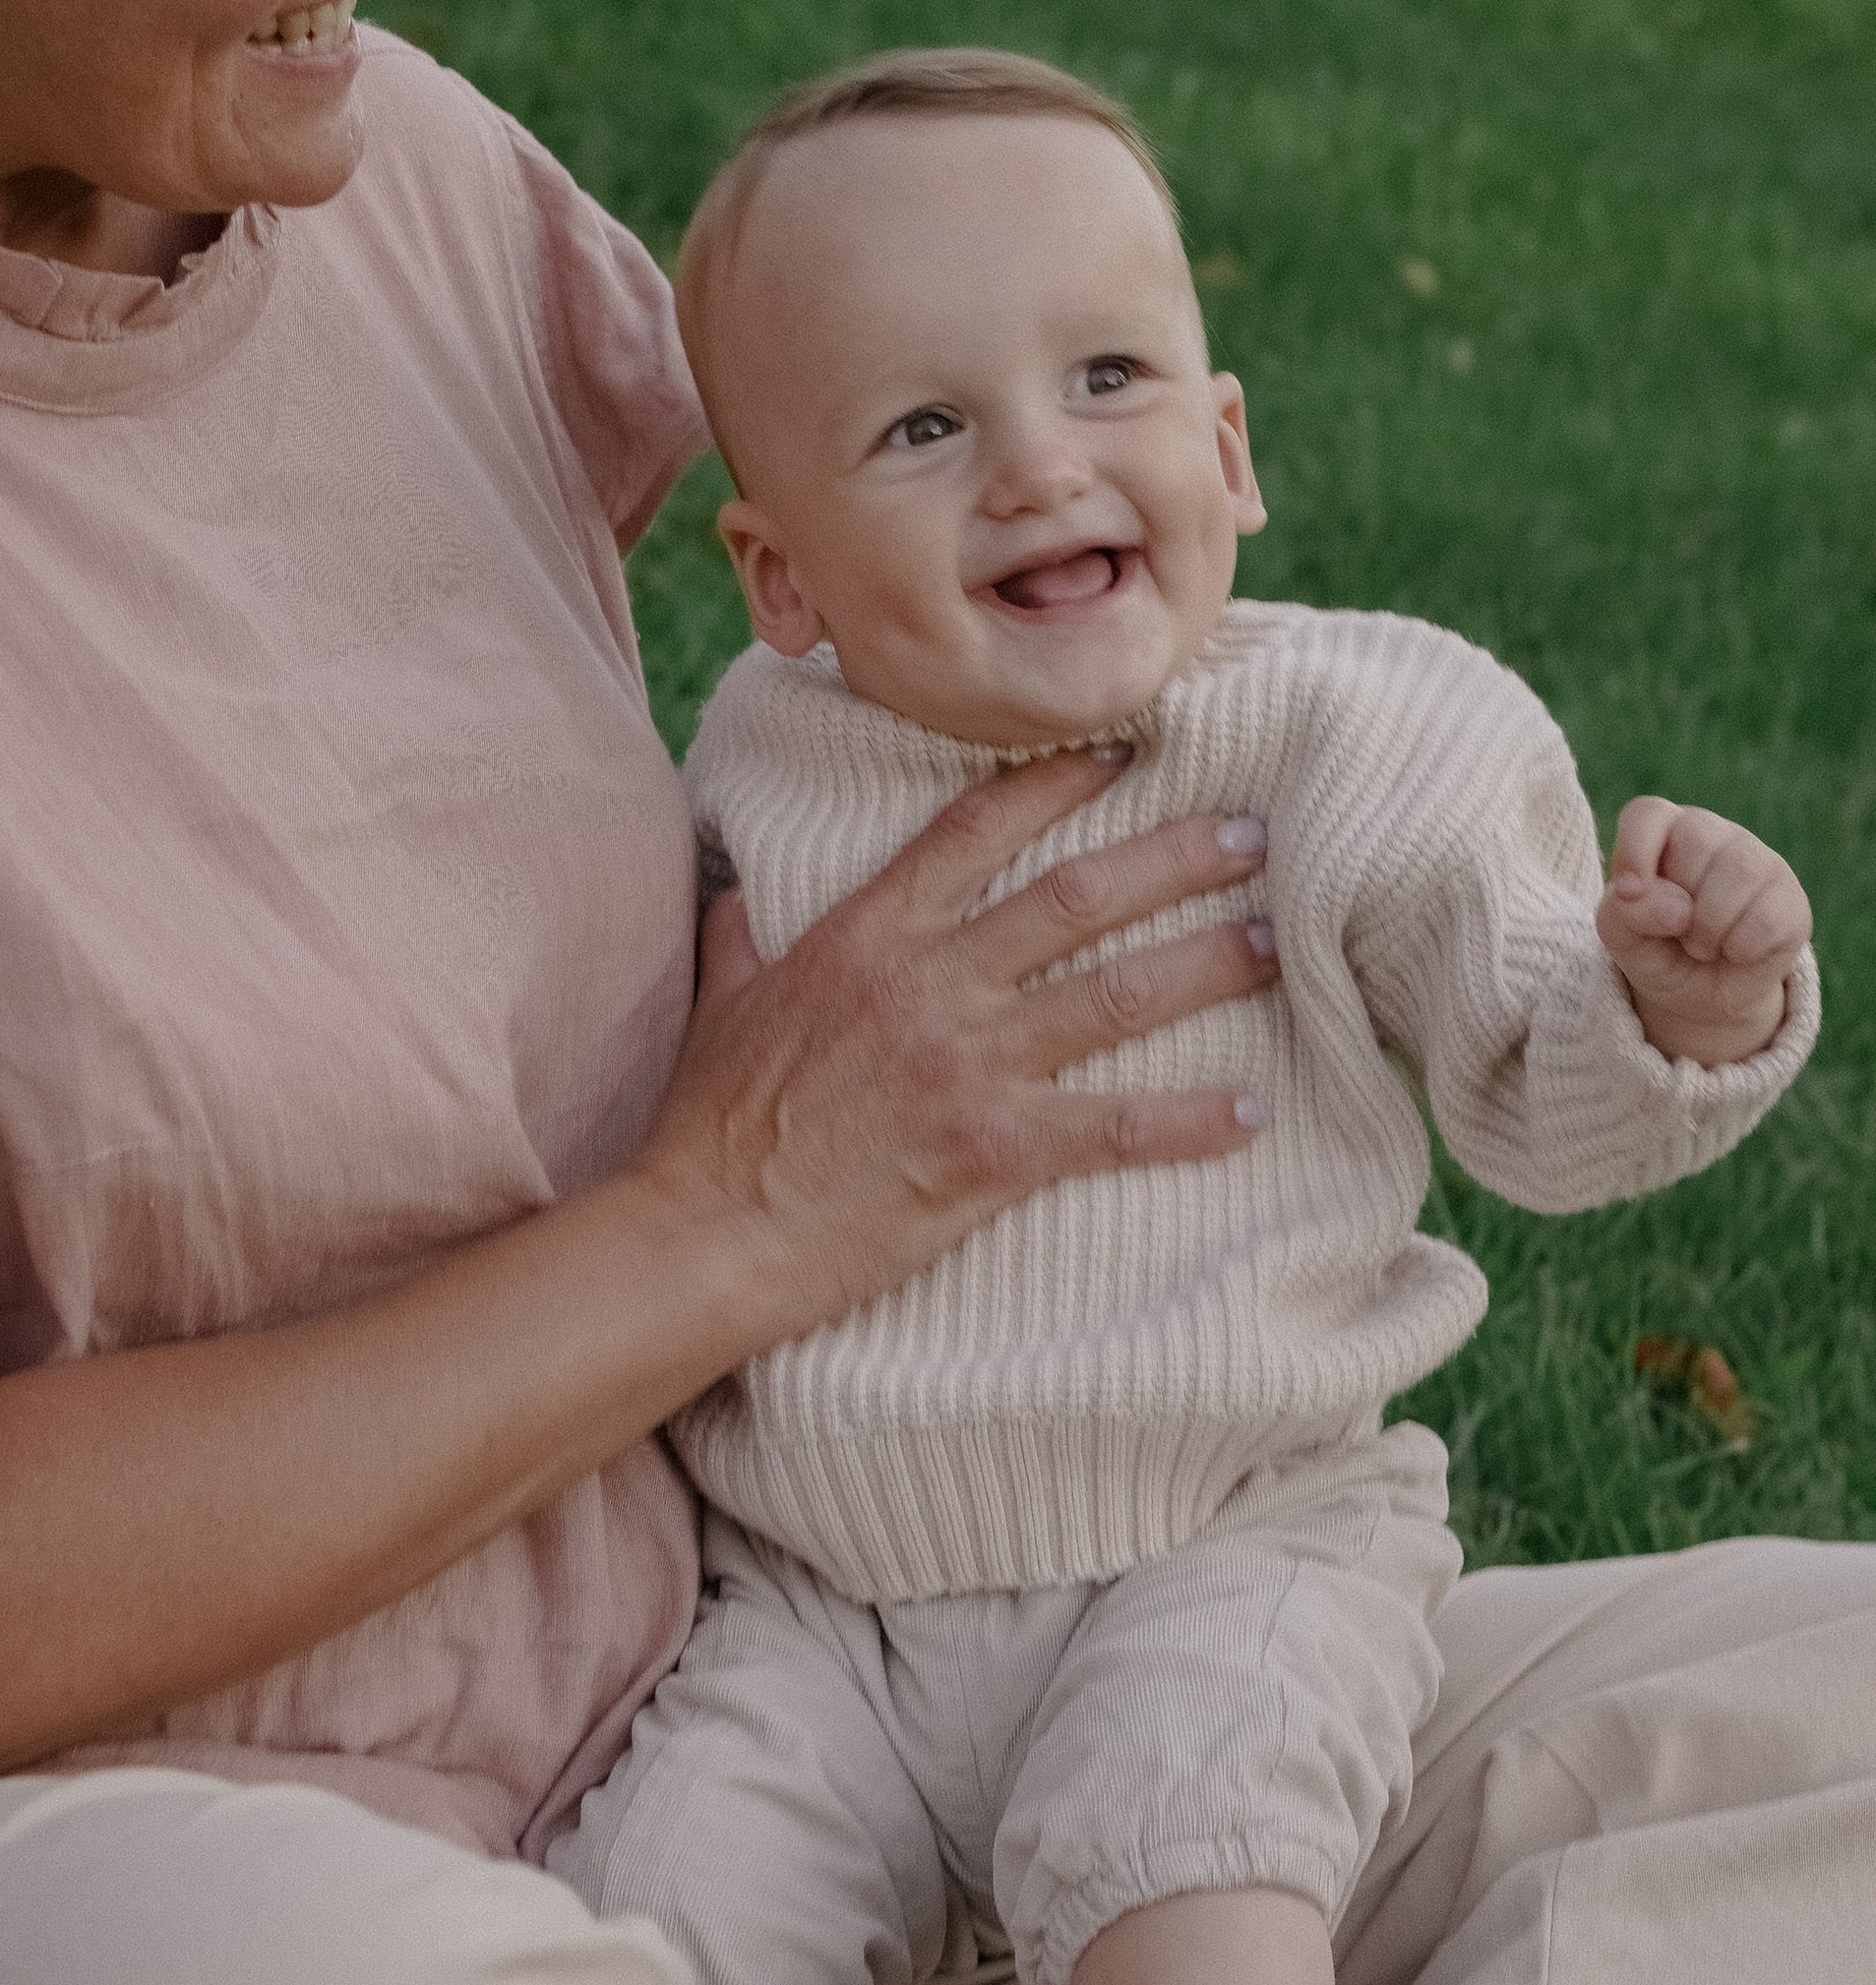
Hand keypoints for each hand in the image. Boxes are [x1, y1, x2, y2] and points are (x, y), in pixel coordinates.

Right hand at [635, 746, 1277, 1346]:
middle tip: (1255, 834)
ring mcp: (967, 1064)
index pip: (978, 827)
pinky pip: (1115, 1127)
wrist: (704, 1232)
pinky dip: (1189, 1121)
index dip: (1059, 781)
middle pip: (1079, 896)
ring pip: (1117, 994)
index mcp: (867, 934)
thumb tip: (731, 894)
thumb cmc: (707, 1127)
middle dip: (1177, 858)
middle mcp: (930, 982)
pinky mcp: (992, 1151)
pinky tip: (1251, 1113)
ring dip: (1209, 965)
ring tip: (1279, 943)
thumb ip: (741, 936)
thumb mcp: (719, 1005)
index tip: (1128, 753)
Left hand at [1596, 796, 1810, 1064]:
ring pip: (1741, 870)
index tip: (1626, 893)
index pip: (1648, 813)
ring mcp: (1760, 861)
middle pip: (1696, 840)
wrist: (1698, 997)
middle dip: (1676, 902)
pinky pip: (1768, 917)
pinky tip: (1735, 951)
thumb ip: (1628, 913)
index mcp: (1663, 832)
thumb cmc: (1656, 950)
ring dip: (1709, 927)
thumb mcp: (1624, 937)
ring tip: (1701, 945)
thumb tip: (1676, 908)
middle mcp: (1714, 834)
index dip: (1635, 849)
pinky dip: (1740, 948)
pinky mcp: (1791, 900)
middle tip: (1675, 930)